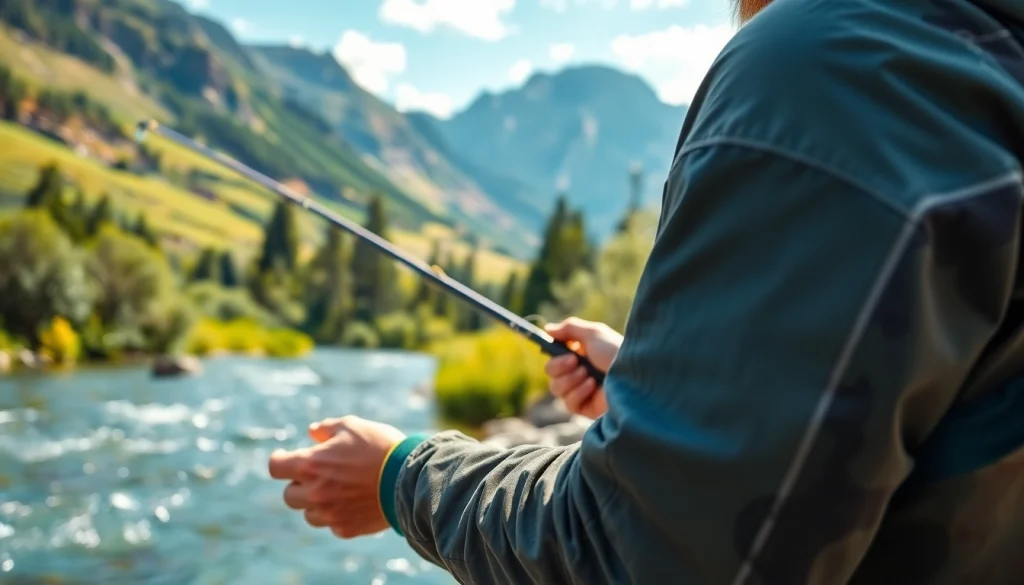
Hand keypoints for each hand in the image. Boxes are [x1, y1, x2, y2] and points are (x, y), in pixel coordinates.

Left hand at [268, 416, 404, 538]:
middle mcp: (314, 493)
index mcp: (310, 465)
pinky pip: (332, 525)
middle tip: (319, 475)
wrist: (409, 477)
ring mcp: (330, 514)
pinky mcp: (346, 528)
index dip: (279, 460)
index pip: (275, 467)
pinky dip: (338, 515)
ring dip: (317, 503)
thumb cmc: (379, 447)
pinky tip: (355, 502)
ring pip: (309, 514)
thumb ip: (327, 428)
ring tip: (338, 491)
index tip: (285, 458)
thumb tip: (312, 432)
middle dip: (300, 484)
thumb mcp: (352, 426)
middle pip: (289, 495)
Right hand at [543, 317, 622, 418]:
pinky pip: (569, 403)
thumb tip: (548, 329)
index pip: (554, 355)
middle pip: (550, 372)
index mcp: (580, 354)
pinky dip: (578, 392)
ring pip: (556, 388)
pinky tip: (593, 387)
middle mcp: (579, 372)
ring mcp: (582, 391)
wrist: (634, 376)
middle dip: (559, 365)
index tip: (554, 347)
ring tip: (589, 375)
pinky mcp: (586, 408)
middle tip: (575, 361)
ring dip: (570, 379)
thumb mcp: (594, 333)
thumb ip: (570, 328)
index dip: (552, 352)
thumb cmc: (616, 351)